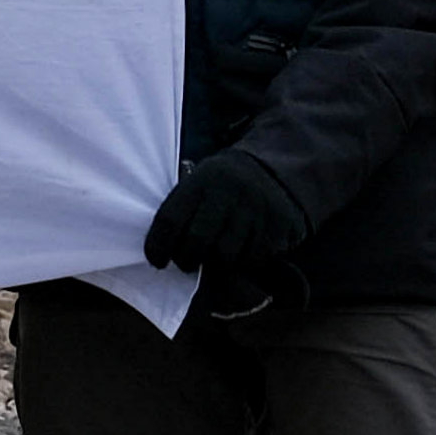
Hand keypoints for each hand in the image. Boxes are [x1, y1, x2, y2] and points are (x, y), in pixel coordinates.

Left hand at [141, 148, 313, 278]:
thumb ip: (182, 214)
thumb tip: (161, 254)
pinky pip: (254, 259)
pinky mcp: (278, 224)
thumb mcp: (199, 184)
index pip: (170, 219)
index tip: (157, 261)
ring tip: (216, 256)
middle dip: (187, 260)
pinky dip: (245, 262)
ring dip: (217, 265)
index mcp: (201, 181)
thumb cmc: (222, 187)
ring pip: (226, 257)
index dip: (157, 246)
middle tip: (188, 263)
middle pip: (197, 242)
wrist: (271, 169)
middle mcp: (228, 191)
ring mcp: (255, 208)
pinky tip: (243, 250)